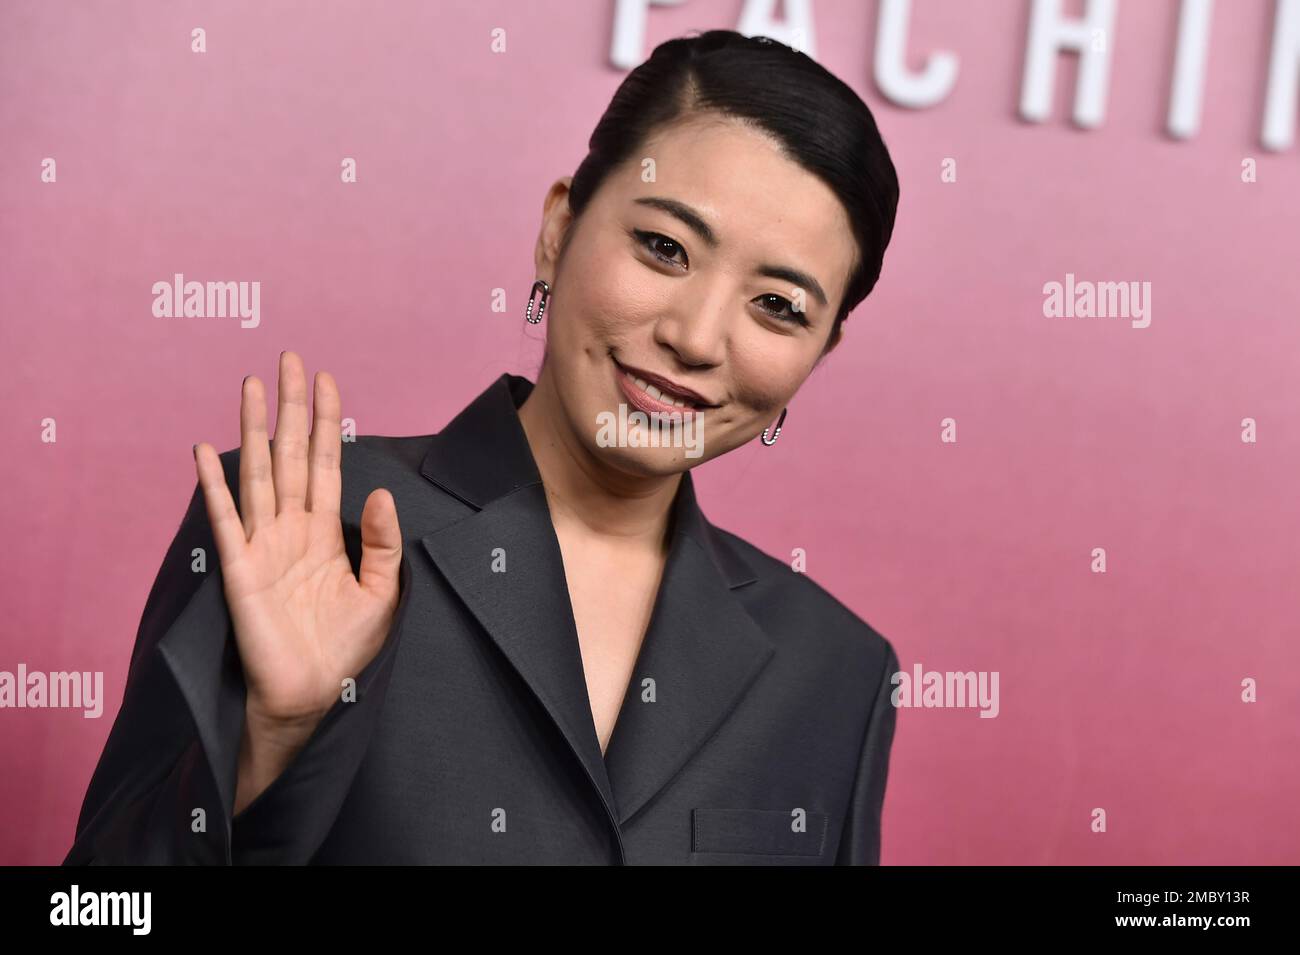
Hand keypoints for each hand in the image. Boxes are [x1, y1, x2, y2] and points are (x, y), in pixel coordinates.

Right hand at [193, 351, 402, 788]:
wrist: (315, 693)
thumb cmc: (347, 647)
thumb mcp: (382, 591)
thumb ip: (383, 542)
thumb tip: (381, 491)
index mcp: (326, 532)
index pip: (324, 464)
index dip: (326, 424)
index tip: (329, 381)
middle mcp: (292, 529)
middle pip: (289, 454)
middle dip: (291, 408)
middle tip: (292, 359)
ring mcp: (263, 544)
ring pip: (257, 473)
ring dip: (253, 430)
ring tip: (252, 385)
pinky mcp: (240, 569)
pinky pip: (225, 519)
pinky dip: (213, 485)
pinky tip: (204, 450)